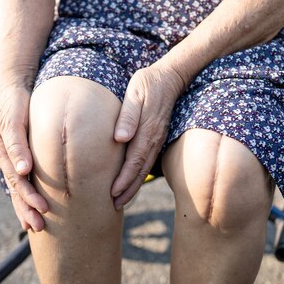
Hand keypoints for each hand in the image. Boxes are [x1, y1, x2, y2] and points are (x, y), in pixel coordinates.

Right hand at [0, 86, 47, 230]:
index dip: (29, 197)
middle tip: (40, 226)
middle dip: (27, 209)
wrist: (14, 86)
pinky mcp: (21, 155)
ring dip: (27, 206)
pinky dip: (29, 194)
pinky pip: (24, 179)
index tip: (43, 209)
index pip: (17, 181)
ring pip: (18, 188)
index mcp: (3, 152)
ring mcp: (12, 158)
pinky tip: (35, 206)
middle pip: (16, 189)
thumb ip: (17, 144)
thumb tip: (23, 170)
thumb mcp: (13, 120)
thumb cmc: (14, 102)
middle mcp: (6, 158)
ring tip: (36, 226)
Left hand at [111, 63, 185, 209]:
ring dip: (133, 186)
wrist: (171, 76)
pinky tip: (131, 182)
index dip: (123, 180)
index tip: (112, 194)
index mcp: (147, 130)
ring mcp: (157, 140)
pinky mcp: (157, 138)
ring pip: (145, 169)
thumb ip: (128, 115)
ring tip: (120, 200)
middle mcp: (154, 139)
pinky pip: (148, 161)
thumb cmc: (148, 82)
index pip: (134, 161)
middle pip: (140, 171)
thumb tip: (119, 138)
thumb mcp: (135, 92)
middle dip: (127, 190)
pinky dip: (139, 175)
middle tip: (114, 206)